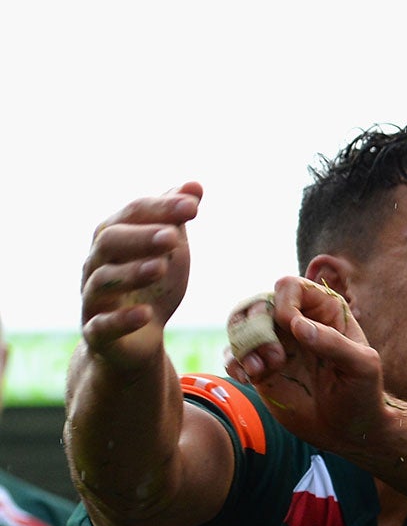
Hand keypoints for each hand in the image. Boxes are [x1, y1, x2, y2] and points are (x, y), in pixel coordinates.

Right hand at [80, 184, 201, 370]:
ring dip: (133, 272)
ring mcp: (93, 298)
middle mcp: (96, 263)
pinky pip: (102, 325)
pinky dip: (122, 319)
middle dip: (141, 236)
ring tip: (162, 267)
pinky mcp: (97, 333)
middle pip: (109, 241)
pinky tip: (146, 314)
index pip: (131, 214)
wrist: (137, 339)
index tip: (193, 206)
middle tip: (173, 236)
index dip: (161, 208)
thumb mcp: (169, 251)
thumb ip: (175, 219)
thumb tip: (194, 185)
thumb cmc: (152, 286)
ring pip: (103, 280)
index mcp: (113, 238)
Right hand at [226, 275, 386, 448]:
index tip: (293, 328)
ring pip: (239, 325)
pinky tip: (248, 379)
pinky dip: (233, 362)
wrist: (349, 431)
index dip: (284, 303)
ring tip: (259, 371)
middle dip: (257, 326)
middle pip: (257, 303)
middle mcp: (296, 323)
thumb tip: (297, 325)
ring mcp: (276, 345)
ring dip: (243, 345)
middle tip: (275, 358)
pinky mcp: (260, 369)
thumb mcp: (362, 367)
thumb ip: (333, 343)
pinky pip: (233, 354)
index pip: (290, 287)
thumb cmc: (363, 394)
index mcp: (324, 312)